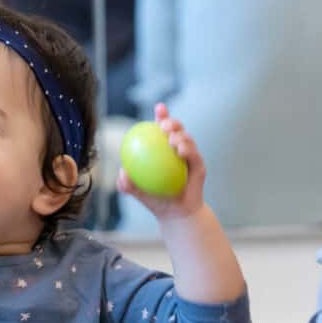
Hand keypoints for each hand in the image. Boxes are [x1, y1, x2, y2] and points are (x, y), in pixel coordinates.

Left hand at [117, 103, 206, 221]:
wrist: (176, 215)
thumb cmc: (156, 201)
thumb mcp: (138, 192)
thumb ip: (127, 184)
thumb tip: (121, 171)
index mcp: (164, 150)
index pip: (163, 129)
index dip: (162, 115)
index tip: (159, 107)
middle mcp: (179, 150)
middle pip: (178, 129)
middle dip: (172, 121)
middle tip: (163, 126)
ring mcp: (190, 157)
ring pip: (187, 139)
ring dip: (180, 136)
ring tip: (172, 140)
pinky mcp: (199, 166)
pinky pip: (194, 154)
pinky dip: (188, 149)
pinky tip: (181, 151)